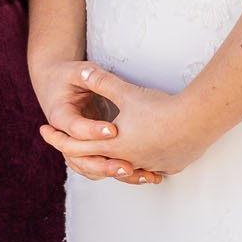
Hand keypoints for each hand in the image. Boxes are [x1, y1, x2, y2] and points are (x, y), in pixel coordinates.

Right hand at [32, 57, 158, 184]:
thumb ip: (89, 75)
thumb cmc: (67, 77)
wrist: (55, 85)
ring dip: (113, 172)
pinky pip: (102, 168)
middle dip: (105, 164)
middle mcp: (66, 137)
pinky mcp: (91, 151)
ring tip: (137, 173)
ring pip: (92, 168)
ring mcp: (77, 147)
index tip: (113, 130)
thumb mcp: (77, 71)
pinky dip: (119, 174)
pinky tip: (144, 175)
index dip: (92, 130)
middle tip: (126, 166)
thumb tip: (91, 73)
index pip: (75, 128)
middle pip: (81, 159)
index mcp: (60, 115)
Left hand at [38, 62, 211, 180]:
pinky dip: (142, 165)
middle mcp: (128, 160)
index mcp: (113, 144)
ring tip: (106, 157)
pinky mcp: (169, 167)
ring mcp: (150, 166)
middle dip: (79, 153)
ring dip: (111, 164)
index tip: (44, 131)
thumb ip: (103, 82)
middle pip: (95, 162)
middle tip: (66, 146)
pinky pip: (150, 169)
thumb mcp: (127, 92)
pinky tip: (145, 160)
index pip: (76, 146)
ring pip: (124, 170)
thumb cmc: (161, 108)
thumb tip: (84, 70)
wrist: (198, 121)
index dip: (57, 138)